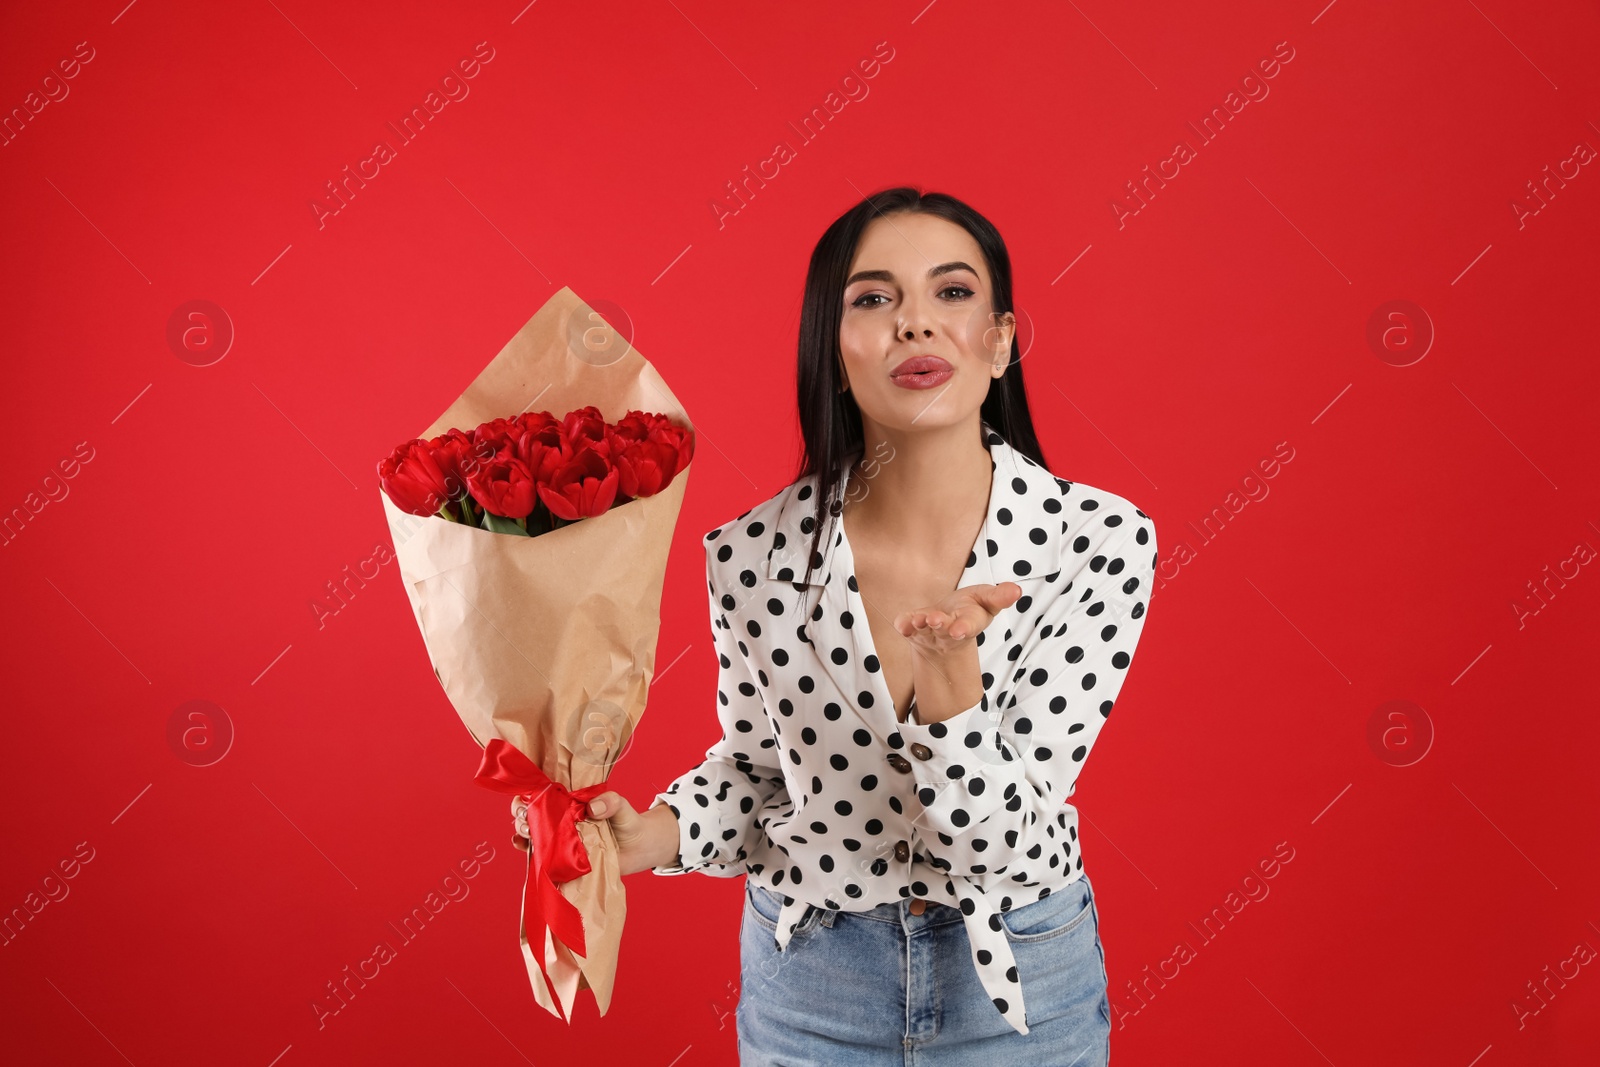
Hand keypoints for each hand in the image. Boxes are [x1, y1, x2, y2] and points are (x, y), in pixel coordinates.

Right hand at [512, 790, 667, 876]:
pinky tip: (524, 847)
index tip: (527, 799)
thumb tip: (592, 808)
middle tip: (527, 819)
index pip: (543, 793)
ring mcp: (560, 839)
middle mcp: (561, 818)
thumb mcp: (622, 807)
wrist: (639, 850)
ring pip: (531, 831)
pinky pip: (540, 855)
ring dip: (523, 830)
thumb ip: (612, 802)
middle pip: (531, 812)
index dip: (530, 793)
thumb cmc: (629, 823)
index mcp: (571, 801)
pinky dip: (527, 850)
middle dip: (521, 813)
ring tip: (528, 832)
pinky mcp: (562, 858)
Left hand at [893, 581, 1021, 653]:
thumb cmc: (969, 610)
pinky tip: (902, 623)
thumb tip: (1016, 590)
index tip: (958, 630)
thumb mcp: (987, 601)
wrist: (944, 629)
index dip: (963, 628)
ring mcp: (929, 632)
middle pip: (944, 630)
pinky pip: (906, 627)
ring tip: (921, 619)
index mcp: (969, 623)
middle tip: (935, 620)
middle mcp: (947, 631)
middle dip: (940, 625)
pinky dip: (904, 625)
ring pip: (924, 630)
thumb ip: (999, 596)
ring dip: (921, 624)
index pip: (968, 626)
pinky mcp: (912, 628)